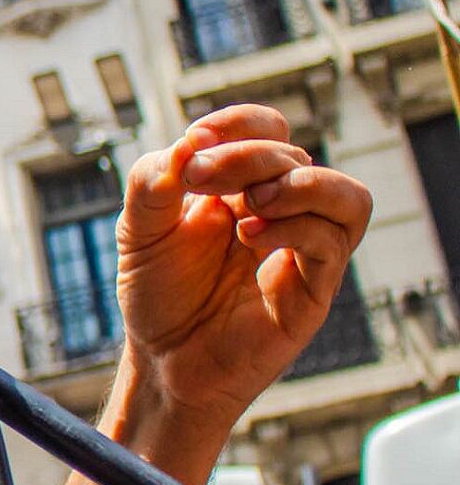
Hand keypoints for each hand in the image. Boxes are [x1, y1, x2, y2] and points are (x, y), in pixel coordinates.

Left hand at [117, 104, 371, 430]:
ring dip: (298, 185)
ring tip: (247, 208)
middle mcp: (280, 212)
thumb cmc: (157, 294)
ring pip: (346, 195)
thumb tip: (187, 144)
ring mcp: (303, 250)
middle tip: (197, 179)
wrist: (163, 362)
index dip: (241, 123)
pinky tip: (250, 239)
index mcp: (240, 187)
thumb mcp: (139, 231)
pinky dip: (296, 227)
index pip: (268, 129)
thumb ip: (152, 182)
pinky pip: (334, 241)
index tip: (197, 139)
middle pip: (293, 155)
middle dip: (244, 157)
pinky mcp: (314, 289)